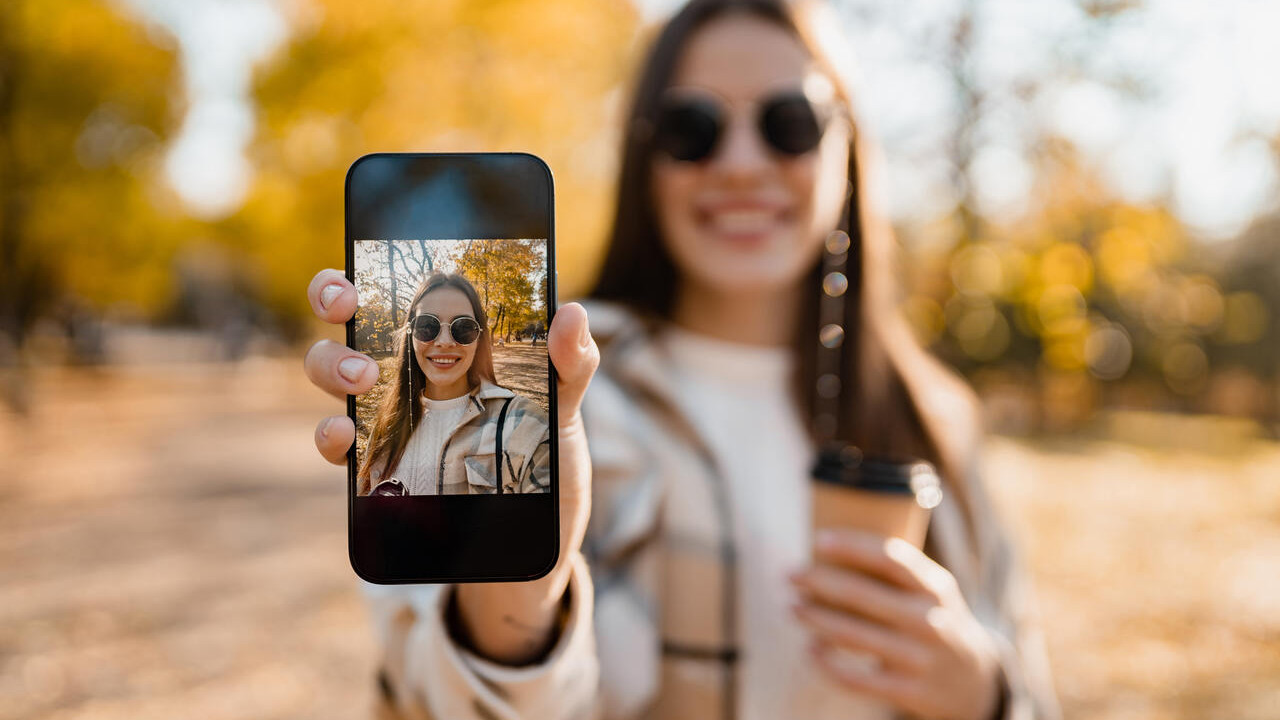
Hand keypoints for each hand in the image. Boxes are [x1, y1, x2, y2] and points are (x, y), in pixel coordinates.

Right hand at [304, 268, 599, 663]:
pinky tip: (343, 437)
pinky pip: (339, 445)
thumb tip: (571, 311)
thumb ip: (571, 364)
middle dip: (332, 295)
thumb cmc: (546, 465)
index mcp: (449, 341)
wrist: (534, 544)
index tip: (364, 258)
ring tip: (362, 376)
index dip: (374, 262)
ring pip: (330, 370)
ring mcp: (388, 417)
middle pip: (347, 316)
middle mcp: (407, 370)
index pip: (401, 287)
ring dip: (331, 363)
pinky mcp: (381, 469)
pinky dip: (330, 436)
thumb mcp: (565, 412)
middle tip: (348, 303)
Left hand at [789, 530, 1001, 719]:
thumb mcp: (932, 591)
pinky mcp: (908, 691)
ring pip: (852, 635)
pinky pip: (856, 678)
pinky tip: (811, 650)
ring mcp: (919, 658)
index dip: (852, 546)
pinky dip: (826, 664)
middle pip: (861, 594)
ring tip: (792, 608)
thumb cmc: (936, 621)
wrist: (975, 682)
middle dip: (817, 581)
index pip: (890, 558)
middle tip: (788, 574)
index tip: (818, 540)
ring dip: (815, 619)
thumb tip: (830, 546)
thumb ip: (896, 572)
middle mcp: (929, 620)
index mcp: (934, 588)